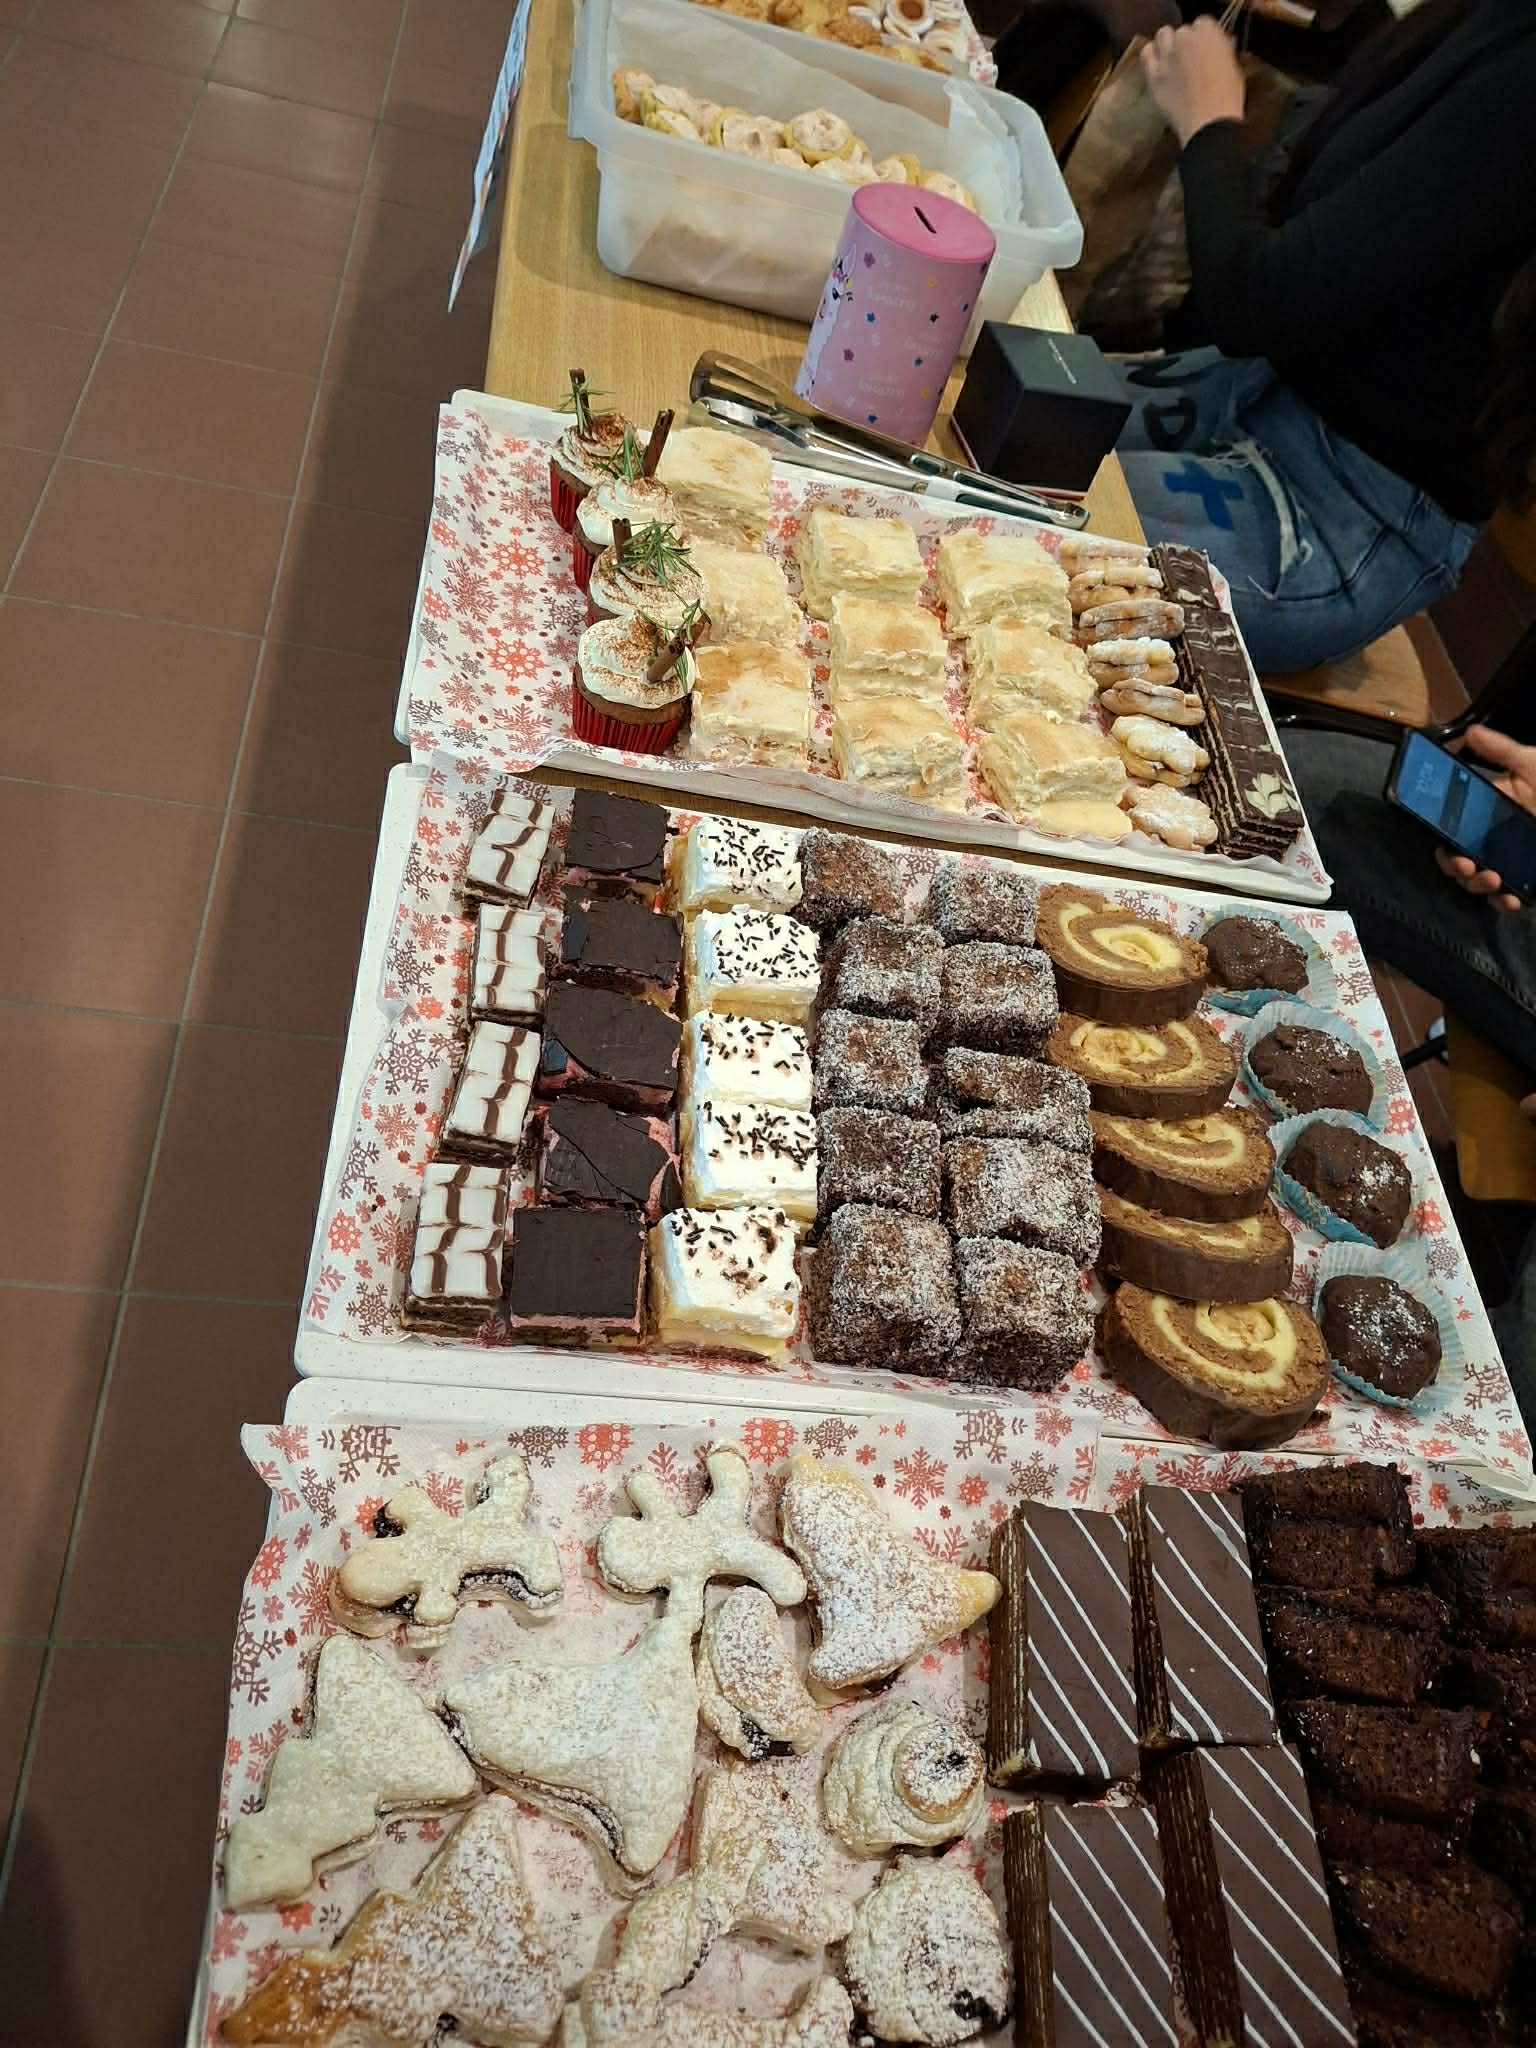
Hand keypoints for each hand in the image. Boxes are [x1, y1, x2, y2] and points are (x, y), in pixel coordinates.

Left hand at [1141, 18, 1245, 145]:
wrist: (1208, 123)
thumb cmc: (1227, 98)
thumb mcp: (1233, 67)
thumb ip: (1221, 51)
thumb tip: (1218, 48)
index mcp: (1209, 32)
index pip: (1203, 25)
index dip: (1204, 39)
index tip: (1207, 51)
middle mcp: (1185, 37)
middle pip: (1182, 31)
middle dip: (1186, 43)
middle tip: (1190, 61)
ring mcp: (1167, 55)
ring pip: (1162, 36)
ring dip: (1168, 44)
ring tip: (1173, 60)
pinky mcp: (1154, 74)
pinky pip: (1146, 55)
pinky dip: (1151, 56)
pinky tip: (1157, 66)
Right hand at [1433, 724, 1535, 914]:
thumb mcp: (1534, 765)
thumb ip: (1502, 751)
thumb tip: (1470, 733)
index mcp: (1492, 806)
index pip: (1453, 824)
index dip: (1442, 835)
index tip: (1443, 841)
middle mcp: (1496, 834)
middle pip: (1459, 855)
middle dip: (1455, 865)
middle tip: (1465, 865)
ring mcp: (1512, 859)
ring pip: (1478, 879)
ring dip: (1476, 884)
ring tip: (1491, 880)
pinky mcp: (1528, 879)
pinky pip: (1507, 896)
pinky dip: (1504, 901)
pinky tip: (1511, 899)